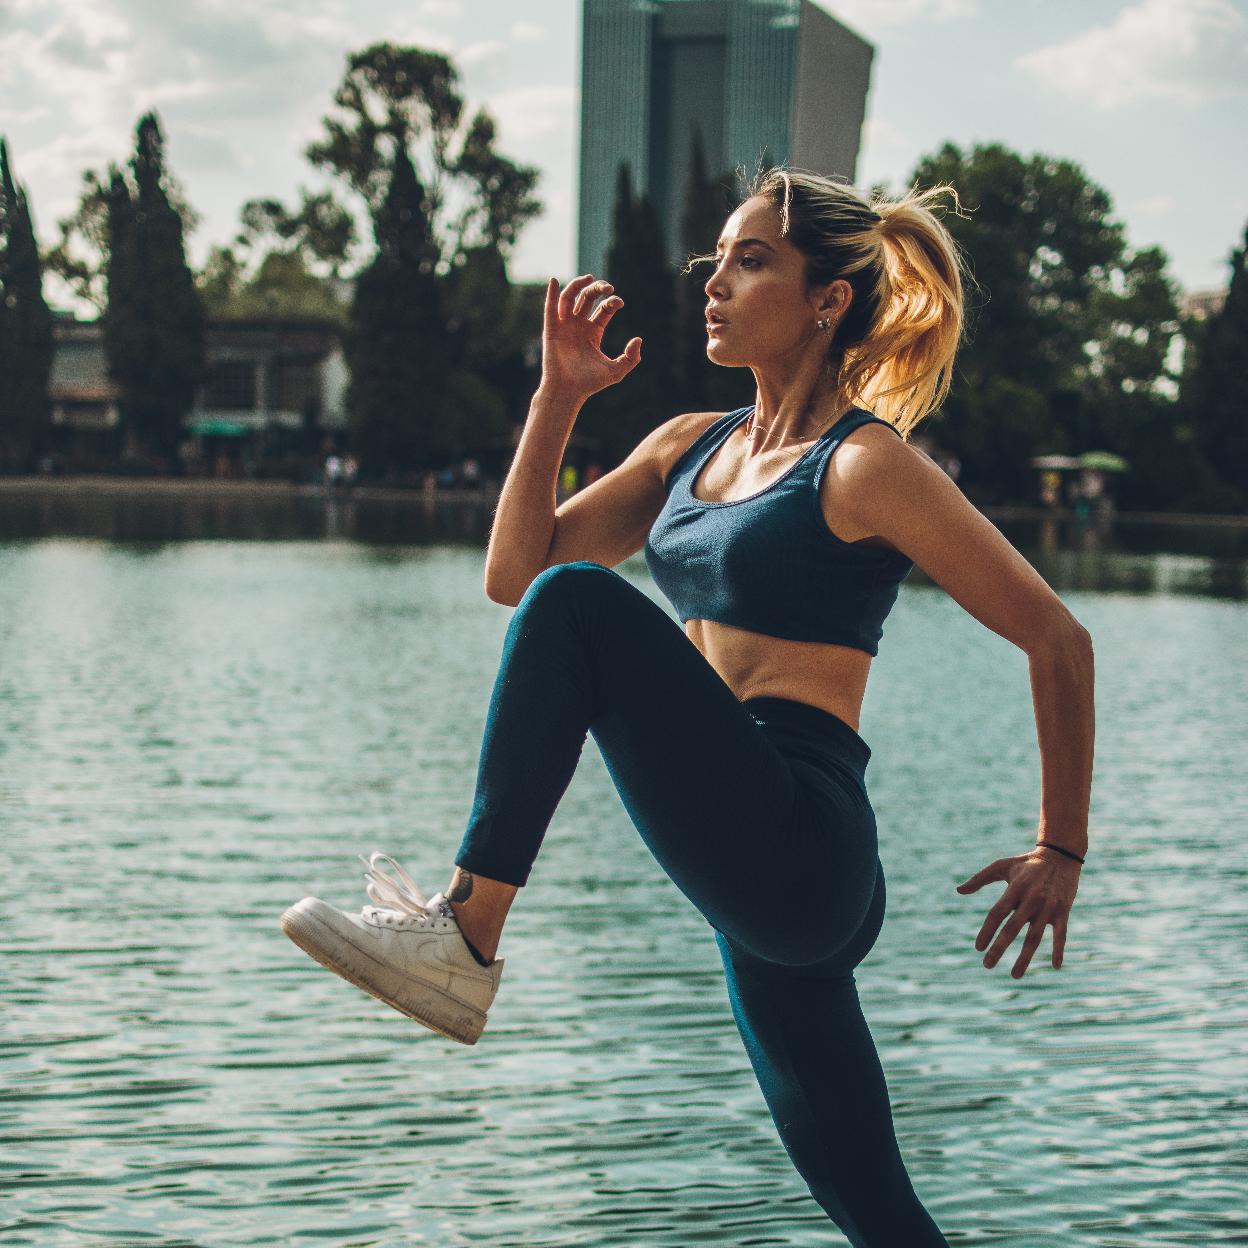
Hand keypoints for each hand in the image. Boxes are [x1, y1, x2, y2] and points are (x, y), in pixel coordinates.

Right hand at [540, 274, 641, 398]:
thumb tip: (638, 339)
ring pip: (570, 298)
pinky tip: (555, 281)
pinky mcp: (552, 330)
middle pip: (587, 299)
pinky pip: (550, 308)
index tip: (619, 302)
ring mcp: (564, 327)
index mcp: (593, 333)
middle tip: (608, 287)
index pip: (603, 309)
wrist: (568, 391)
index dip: (612, 302)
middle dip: (597, 289)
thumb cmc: (589, 384)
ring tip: (589, 278)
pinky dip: (552, 294)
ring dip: (578, 286)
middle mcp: (578, 326)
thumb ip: (631, 358)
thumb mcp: (616, 372)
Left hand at [955, 846, 1081, 978]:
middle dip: (999, 948)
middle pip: (1012, 929)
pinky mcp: (1063, 911)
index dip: (987, 931)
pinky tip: (1055, 967)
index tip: (978, 948)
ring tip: (1014, 975)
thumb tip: (958, 891)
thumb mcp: (1002, 866)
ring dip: (1025, 958)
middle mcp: (1030, 900)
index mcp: (1014, 889)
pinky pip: (1061, 935)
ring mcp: (1047, 907)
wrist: (1060, 856)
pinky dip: (1058, 950)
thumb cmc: (1026, 863)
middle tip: (986, 965)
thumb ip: (979, 879)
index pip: (997, 914)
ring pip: (1035, 937)